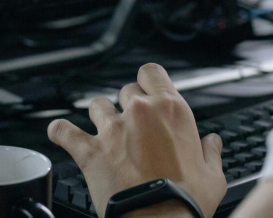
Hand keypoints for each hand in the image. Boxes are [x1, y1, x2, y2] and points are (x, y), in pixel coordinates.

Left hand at [48, 63, 226, 217]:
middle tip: (134, 124)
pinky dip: (60, 131)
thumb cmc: (186, 201)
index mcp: (172, 110)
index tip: (149, 92)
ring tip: (104, 129)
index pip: (151, 72)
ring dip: (100, 115)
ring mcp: (112, 129)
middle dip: (128, 104)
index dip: (148, 81)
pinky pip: (64, 131)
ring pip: (97, 105)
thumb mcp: (213, 177)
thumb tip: (213, 143)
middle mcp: (140, 112)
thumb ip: (211, 153)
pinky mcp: (90, 151)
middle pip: (126, 90)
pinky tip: (60, 133)